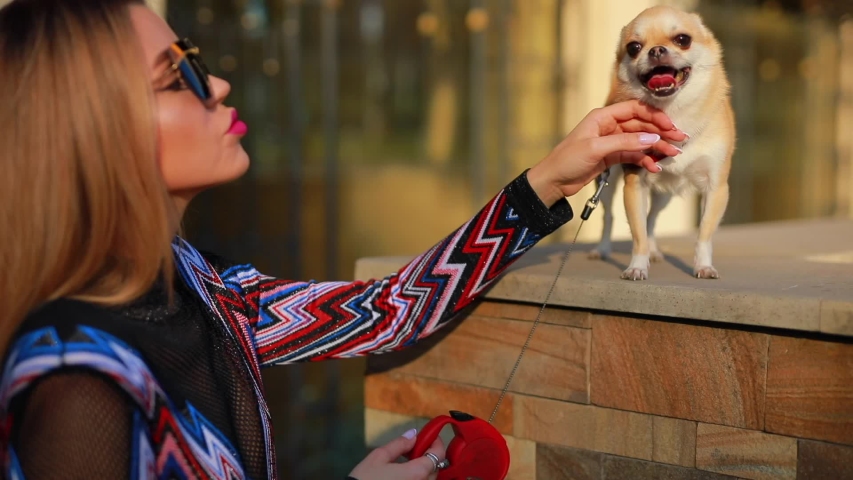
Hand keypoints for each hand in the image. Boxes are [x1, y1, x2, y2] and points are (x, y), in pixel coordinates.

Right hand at [348, 428, 446, 479]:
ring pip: (429, 478)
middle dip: (429, 455)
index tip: (429, 435)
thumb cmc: (365, 479)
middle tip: (415, 446)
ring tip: (407, 460)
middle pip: (435, 467)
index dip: (436, 443)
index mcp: (417, 473)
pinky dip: (418, 477)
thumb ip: (399, 444)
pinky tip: (403, 473)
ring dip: (423, 467)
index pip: (438, 455)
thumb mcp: (379, 457)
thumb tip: (413, 434)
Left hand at [526, 99, 687, 205]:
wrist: (553, 182)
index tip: (670, 127)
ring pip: (640, 141)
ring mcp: (612, 142)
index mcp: (603, 116)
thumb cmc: (567, 160)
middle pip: (641, 125)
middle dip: (661, 133)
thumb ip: (625, 142)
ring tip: (672, 156)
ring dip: (656, 148)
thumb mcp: (596, 149)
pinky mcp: (612, 156)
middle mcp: (609, 126)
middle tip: (679, 141)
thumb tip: (652, 138)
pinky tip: (655, 167)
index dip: (654, 116)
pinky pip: (634, 155)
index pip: (635, 109)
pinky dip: (645, 160)